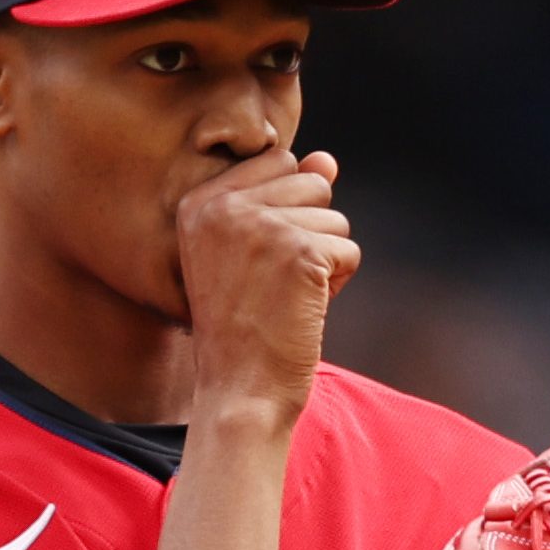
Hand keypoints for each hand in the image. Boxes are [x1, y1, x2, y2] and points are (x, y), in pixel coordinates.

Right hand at [175, 147, 358, 424]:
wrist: (240, 390)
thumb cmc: (243, 327)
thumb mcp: (249, 253)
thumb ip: (283, 197)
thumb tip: (326, 159)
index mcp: (199, 202)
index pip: (278, 161)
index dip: (287, 212)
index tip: (258, 260)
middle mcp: (224, 206)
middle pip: (311, 182)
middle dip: (310, 232)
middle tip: (275, 282)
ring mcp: (262, 226)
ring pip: (335, 217)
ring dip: (325, 261)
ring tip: (287, 297)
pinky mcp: (300, 251)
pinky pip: (349, 250)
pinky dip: (338, 283)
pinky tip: (304, 309)